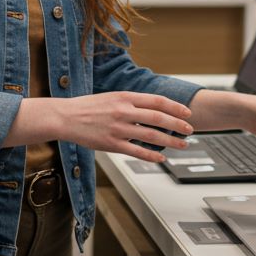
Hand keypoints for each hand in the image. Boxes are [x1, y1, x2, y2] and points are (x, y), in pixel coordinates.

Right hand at [51, 92, 194, 162]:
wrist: (65, 117)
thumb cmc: (87, 107)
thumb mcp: (111, 97)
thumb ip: (131, 102)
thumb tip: (152, 107)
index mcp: (125, 97)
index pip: (157, 101)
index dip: (175, 108)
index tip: (187, 113)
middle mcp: (124, 111)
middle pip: (158, 118)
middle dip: (178, 125)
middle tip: (190, 130)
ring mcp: (118, 129)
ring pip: (151, 136)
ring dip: (170, 141)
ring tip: (182, 145)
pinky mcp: (111, 144)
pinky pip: (136, 151)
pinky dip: (151, 156)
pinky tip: (161, 158)